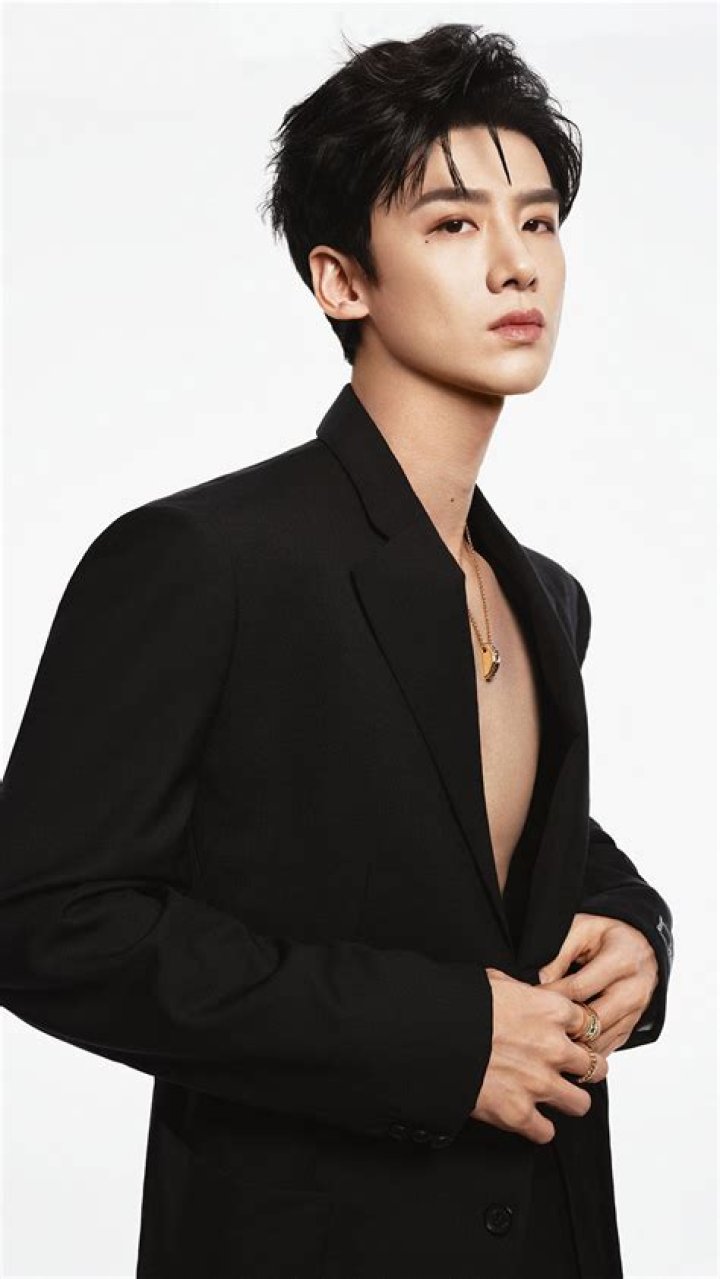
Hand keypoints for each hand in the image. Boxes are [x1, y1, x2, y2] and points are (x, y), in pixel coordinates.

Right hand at [469, 967, 608, 1145]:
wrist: (431, 1034)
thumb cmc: (459, 1005)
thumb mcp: (494, 982)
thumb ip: (521, 991)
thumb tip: (522, 992)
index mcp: (552, 1011)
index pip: (589, 1024)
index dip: (580, 1032)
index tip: (571, 1037)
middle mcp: (554, 1048)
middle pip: (595, 1066)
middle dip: (584, 1069)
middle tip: (570, 1070)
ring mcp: (539, 1083)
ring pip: (581, 1103)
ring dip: (568, 1100)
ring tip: (555, 1097)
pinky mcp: (519, 1113)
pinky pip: (546, 1132)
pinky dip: (538, 1128)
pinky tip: (529, 1119)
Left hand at [537, 913, 659, 1055]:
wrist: (639, 947)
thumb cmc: (605, 935)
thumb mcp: (581, 929)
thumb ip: (561, 952)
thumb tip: (542, 980)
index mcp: (622, 961)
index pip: (580, 987)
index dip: (552, 994)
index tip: (530, 997)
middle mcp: (634, 990)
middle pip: (593, 1021)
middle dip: (563, 1024)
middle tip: (535, 1023)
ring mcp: (636, 1013)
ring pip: (600, 1040)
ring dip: (572, 1041)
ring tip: (546, 1034)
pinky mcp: (631, 1027)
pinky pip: (606, 1047)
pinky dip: (584, 1048)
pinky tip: (564, 1041)